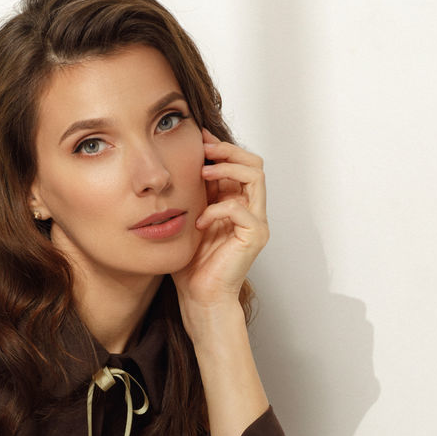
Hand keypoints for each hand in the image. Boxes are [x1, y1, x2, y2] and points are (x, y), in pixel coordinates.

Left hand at [171, 127, 269, 321]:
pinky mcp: (254, 236)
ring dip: (228, 168)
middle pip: (253, 162)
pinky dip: (218, 209)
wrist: (199, 297)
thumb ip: (192, 193)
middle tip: (203, 149)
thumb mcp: (188, 218)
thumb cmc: (191, 264)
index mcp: (236, 203)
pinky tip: (200, 220)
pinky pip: (240, 209)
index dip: (220, 147)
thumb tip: (180, 162)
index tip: (198, 138)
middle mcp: (250, 210)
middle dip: (227, 150)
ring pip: (255, 176)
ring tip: (204, 173)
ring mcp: (256, 222)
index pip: (238, 163)